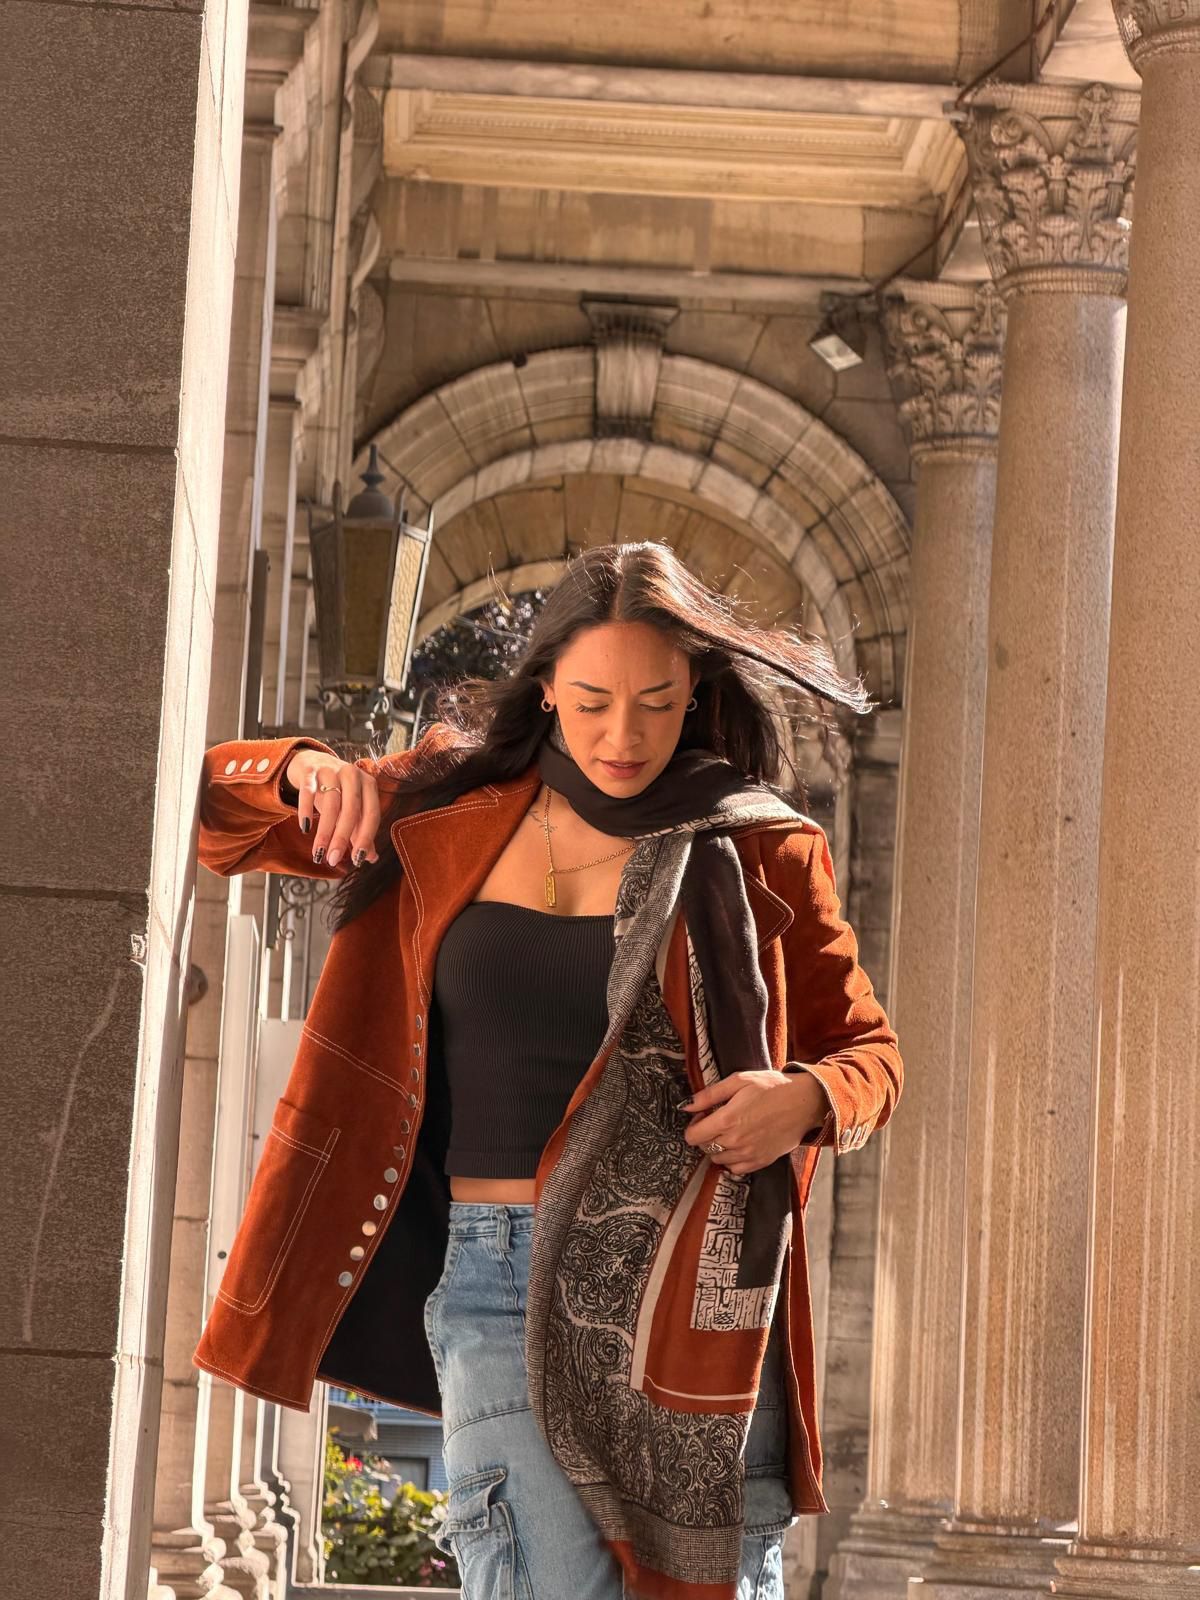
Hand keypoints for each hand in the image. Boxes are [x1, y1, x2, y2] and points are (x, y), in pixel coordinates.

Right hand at [285, 749, 381, 869]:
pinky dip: (306, 810)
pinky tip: (305, 828)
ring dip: (325, 831)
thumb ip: (361, 831)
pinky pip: (308, 791)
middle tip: (332, 859)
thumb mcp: (350, 809)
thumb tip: (371, 858)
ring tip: (318, 852)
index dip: (366, 838)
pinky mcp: (310, 770)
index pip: (372, 814)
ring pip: (331, 803)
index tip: (357, 861)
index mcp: (368, 785)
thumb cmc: (335, 791)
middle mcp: (353, 775)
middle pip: (351, 810)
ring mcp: (331, 770)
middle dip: (342, 838)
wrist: (311, 762)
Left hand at [680, 1070, 828, 1175]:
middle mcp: (735, 1141)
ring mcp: (748, 1154)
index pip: (692, 1136)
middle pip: (703, 1147)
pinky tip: (740, 1143)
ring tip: (731, 1130)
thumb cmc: (773, 1087)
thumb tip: (686, 1106)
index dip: (693, 1125)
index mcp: (727, 1120)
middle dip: (705, 1134)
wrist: (805, 1102)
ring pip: (717, 1158)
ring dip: (718, 1146)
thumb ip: (709, 1095)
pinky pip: (735, 1169)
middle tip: (718, 1120)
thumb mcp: (739, 1080)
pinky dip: (732, 1159)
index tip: (702, 1116)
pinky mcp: (761, 1162)